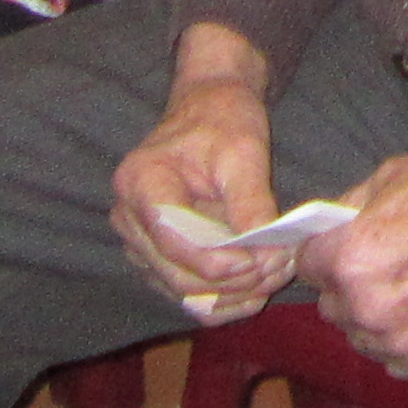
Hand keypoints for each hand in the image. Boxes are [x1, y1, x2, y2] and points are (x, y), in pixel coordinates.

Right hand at [114, 28, 299, 320]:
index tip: (260, 261)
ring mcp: (139, 243)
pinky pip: (187, 294)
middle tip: (279, 269)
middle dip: (231, 281)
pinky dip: (223, 298)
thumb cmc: (223, 121)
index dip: (216, 260)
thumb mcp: (244, 151)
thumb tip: (266, 257)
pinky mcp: (157, 259)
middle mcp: (128, 218)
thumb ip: (251, 203)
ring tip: (275, 273)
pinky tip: (258, 287)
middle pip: (176, 274)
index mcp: (140, 182)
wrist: (209, 109)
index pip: (172, 238)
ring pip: (182, 292)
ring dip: (231, 294)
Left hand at [304, 126, 407, 376]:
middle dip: (347, 283)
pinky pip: (393, 358)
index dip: (325, 249)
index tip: (345, 243)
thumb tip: (326, 229)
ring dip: (373, 315)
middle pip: (329, 305)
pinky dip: (404, 338)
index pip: (305, 265)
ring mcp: (399, 339)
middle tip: (385, 261)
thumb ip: (348, 210)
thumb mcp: (391, 176)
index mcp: (350, 260)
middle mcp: (367, 307)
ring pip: (359, 336)